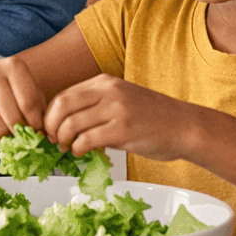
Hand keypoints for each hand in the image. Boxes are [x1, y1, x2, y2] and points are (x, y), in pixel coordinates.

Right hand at [0, 55, 47, 140]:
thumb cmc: (12, 90)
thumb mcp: (29, 91)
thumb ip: (40, 110)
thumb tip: (46, 138)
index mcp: (13, 65)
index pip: (29, 103)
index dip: (36, 123)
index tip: (39, 133)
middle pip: (13, 117)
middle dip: (22, 132)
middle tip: (25, 136)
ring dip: (8, 135)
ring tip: (11, 131)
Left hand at [43, 73, 190, 160]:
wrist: (185, 126)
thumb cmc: (153, 117)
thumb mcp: (121, 100)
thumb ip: (95, 106)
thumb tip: (65, 124)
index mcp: (105, 82)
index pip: (64, 95)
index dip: (51, 115)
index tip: (50, 130)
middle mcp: (108, 91)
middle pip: (62, 107)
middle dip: (51, 127)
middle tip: (54, 141)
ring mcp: (116, 109)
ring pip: (71, 124)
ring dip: (63, 140)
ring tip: (68, 148)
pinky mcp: (123, 129)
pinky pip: (87, 140)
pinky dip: (78, 149)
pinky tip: (82, 153)